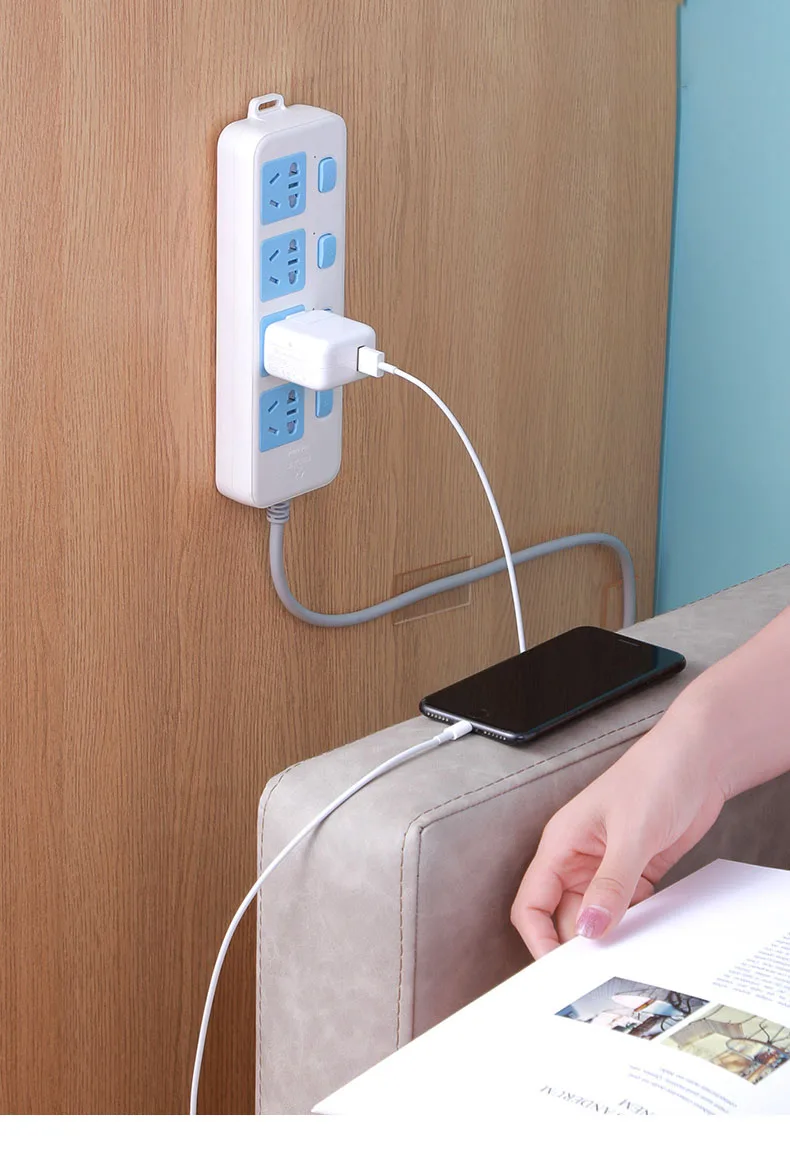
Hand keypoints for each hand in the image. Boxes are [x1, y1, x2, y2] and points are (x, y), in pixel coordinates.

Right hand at [510, 703, 725, 958]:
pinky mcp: (636, 872)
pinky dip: (634, 926)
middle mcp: (578, 859)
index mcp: (561, 843)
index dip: (538, 938)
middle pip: (563, 917)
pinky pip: (625, 910)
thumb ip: (612, 884)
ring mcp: (607, 866)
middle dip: (578, 946)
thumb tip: (591, 931)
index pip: (531, 903)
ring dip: (609, 938)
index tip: (558, 970)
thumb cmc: (656, 775)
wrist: (700, 759)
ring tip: (628, 958)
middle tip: (600, 974)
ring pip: (596, 917)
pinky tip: (648, 938)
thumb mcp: (632, 832)